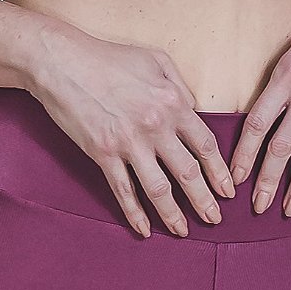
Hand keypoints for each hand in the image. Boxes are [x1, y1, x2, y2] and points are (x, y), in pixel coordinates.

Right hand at [23, 23, 236, 238]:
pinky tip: (144, 229)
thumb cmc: (109, 58)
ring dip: (173, 214)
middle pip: (188, 172)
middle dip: (205, 201)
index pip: (205, 145)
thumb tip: (194, 110)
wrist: (62, 62)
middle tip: (215, 220)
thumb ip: (180, 86)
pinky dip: (134, 213)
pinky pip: (123, 190)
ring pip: (159, 188)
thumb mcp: (156, 60)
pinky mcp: (103, 153)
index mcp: (173, 102)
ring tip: (184, 231)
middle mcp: (155, 126)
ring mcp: (128, 142)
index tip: (228, 190)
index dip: (219, 172)